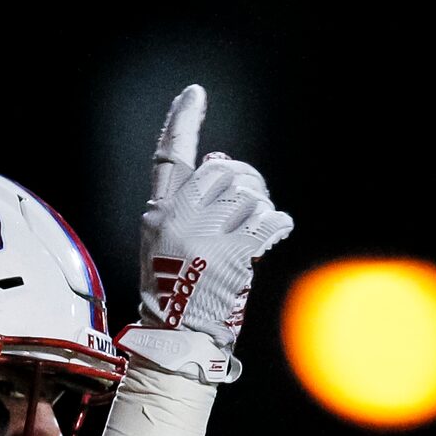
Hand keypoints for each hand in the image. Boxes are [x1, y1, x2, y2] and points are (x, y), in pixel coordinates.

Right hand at [121, 83, 292, 380]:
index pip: (169, 158)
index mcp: (157, 216)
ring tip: (253, 236)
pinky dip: (278, 225)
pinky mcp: (233, 253)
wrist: (178, 341)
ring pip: (250, 195)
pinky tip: (274, 234)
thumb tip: (220, 163)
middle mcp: (177, 219)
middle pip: (223, 171)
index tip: (193, 95)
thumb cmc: (176, 296)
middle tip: (250, 205)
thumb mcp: (165, 247)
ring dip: (260, 212)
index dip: (181, 123)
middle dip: (244, 184)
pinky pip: (269, 219)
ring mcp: (205, 236)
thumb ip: (187, 206)